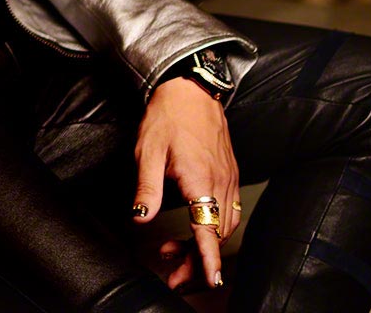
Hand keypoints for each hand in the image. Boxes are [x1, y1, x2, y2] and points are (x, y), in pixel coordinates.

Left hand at [133, 78, 240, 290]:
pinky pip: (228, 210)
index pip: (207, 228)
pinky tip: (194, 228)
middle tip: (175, 276)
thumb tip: (141, 218)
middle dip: (198, 261)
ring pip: (223, 225)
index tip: (210, 281)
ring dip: (204, 246)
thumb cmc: (168, 116)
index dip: (208, 259)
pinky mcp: (230, 174)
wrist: (190, 89)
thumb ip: (147, 188)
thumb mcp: (148, 152)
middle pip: (216, 234)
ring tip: (175, 254)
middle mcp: (220, 182)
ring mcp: (229, 179)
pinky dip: (212, 227)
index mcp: (200, 179)